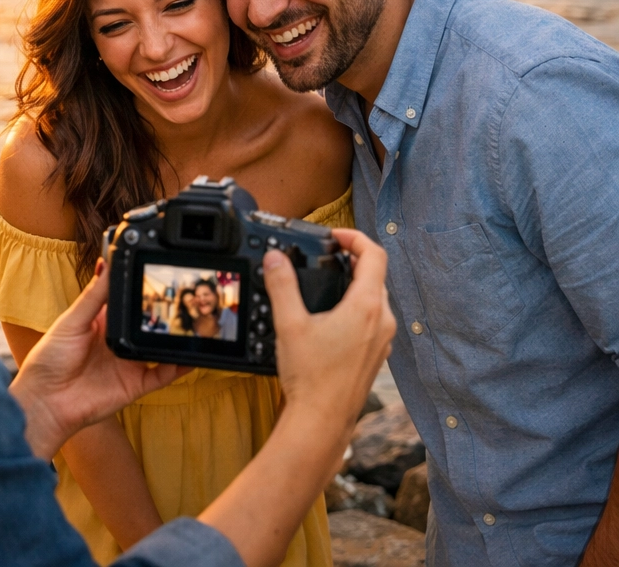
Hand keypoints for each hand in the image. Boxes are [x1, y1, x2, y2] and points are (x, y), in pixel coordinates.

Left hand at [9, 261, 186, 460]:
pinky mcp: (135, 384)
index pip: (128, 300)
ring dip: (175, 337)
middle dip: (164, 312)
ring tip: (193, 323)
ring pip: (159, 347)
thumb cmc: (49, 360)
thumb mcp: (72, 320)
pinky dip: (179, 366)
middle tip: (183, 297)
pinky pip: (163, 375)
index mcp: (103, 321)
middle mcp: (119, 340)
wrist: (45, 402)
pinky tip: (191, 355)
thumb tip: (106, 263)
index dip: (141, 289)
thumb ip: (94, 295)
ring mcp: (129, 363)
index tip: (156, 272)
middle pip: (147, 323)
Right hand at [266, 228, 395, 466]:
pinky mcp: (376, 355)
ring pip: (376, 298)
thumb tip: (275, 257)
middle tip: (326, 256)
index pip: (374, 255)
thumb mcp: (289, 324)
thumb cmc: (310, 377)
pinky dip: (357, 308)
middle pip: (376, 275)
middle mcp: (382, 321)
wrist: (322, 422)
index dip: (355, 237)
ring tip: (327, 284)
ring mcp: (383, 341)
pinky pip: (373, 320)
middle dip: (352, 260)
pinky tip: (331, 318)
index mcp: (367, 307)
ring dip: (355, 284)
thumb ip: (281, 285)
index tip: (334, 236)